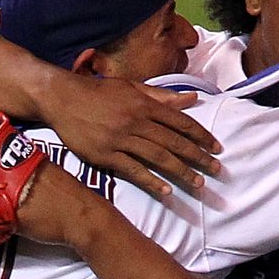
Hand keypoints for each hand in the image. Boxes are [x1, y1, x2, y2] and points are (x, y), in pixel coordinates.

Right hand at [42, 74, 221, 197]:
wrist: (61, 99)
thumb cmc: (99, 92)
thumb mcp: (132, 88)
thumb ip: (162, 96)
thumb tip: (192, 98)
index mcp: (144, 104)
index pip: (180, 122)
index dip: (201, 136)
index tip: (217, 148)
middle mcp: (135, 121)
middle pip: (173, 142)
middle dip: (198, 157)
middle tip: (217, 170)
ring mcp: (120, 139)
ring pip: (157, 157)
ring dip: (181, 172)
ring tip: (199, 184)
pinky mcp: (105, 155)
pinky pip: (132, 170)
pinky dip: (151, 181)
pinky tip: (166, 191)